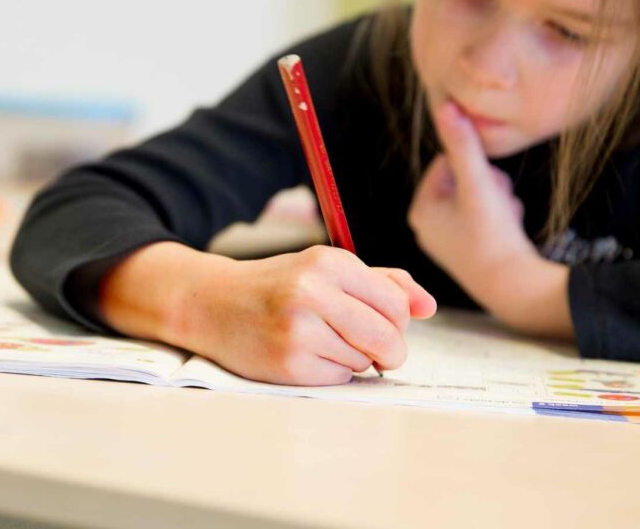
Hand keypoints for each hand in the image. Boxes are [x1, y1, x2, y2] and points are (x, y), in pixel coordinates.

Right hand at [177, 245, 436, 385]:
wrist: (211, 303)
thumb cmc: (276, 286)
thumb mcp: (325, 270)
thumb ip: (382, 283)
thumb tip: (428, 306)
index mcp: (328, 263)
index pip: (396, 304)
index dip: (398, 321)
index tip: (383, 324)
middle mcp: (313, 293)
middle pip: (388, 337)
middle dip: (389, 351)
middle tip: (374, 350)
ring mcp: (298, 330)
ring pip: (363, 361)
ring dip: (355, 359)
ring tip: (323, 342)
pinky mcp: (288, 363)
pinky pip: (339, 378)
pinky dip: (332, 372)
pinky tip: (307, 355)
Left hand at [407, 102, 572, 337]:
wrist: (515, 286)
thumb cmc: (493, 235)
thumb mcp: (478, 184)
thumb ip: (463, 144)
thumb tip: (446, 104)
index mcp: (420, 209)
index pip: (448, 162)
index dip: (476, 168)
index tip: (487, 186)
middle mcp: (427, 226)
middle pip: (464, 179)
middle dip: (488, 184)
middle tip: (499, 204)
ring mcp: (447, 240)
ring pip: (478, 196)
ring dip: (498, 198)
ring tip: (505, 218)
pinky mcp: (467, 250)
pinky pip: (485, 216)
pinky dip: (501, 217)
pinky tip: (508, 231)